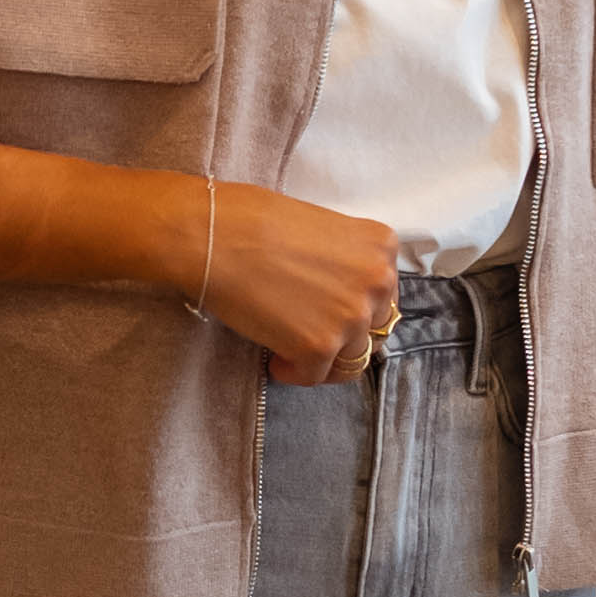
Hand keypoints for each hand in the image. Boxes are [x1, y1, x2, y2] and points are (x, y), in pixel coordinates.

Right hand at [196, 180, 401, 384]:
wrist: (213, 235)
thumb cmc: (252, 220)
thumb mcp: (320, 227)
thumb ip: (342, 259)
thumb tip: (336, 292)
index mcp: (380, 247)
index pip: (382, 295)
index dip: (354, 306)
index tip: (329, 311)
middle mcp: (377, 282)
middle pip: (372, 330)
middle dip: (342, 334)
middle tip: (309, 331)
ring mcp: (351, 317)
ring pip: (348, 360)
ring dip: (321, 357)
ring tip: (289, 345)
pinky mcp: (320, 347)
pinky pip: (313, 376)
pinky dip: (293, 371)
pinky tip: (273, 356)